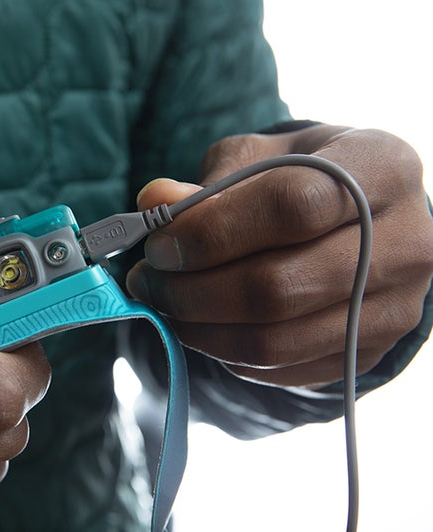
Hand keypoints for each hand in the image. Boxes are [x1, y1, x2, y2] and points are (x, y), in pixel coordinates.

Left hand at [126, 125, 432, 388]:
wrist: (359, 218)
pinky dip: (227, 353)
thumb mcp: (260, 156)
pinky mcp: (371, 350)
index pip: (293, 205)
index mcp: (380, 166)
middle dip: (192, 291)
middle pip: (280, 285)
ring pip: (276, 340)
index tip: (159, 245)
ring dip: (199, 330)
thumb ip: (209, 181)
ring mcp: (396, 305)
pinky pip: (284, 369)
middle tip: (147, 282)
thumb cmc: (303, 176)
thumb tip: (154, 203)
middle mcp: (406, 240)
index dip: (212, 231)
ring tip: (164, 305)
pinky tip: (203, 326)